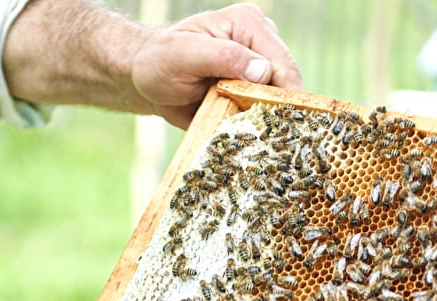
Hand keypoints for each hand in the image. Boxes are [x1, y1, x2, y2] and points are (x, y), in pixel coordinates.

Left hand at [131, 2, 302, 127]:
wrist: (148, 81)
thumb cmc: (161, 62)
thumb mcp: (184, 55)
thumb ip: (222, 57)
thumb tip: (263, 71)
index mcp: (249, 25)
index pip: (281, 62)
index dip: (282, 94)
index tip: (274, 123)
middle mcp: (260, 43)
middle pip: (287, 83)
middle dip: (277, 109)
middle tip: (264, 137)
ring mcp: (259, 68)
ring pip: (281, 100)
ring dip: (269, 120)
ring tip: (258, 140)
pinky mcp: (253, 89)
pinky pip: (267, 110)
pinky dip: (261, 125)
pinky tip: (251, 136)